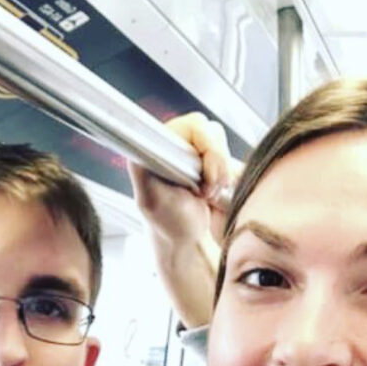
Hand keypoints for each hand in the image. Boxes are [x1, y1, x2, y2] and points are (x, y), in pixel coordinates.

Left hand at [128, 113, 242, 327]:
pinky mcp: (209, 162)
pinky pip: (228, 157)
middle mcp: (175, 143)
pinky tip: (215, 192)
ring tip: (207, 193)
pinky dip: (227, 176)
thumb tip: (137, 143)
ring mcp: (194, 151)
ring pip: (222, 144)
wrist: (186, 240)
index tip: (203, 174)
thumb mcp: (149, 198)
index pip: (194, 125)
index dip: (205, 147)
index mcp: (157, 144)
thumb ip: (141, 169)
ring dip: (221, 172)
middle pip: (212, 133)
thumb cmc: (166, 223)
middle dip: (215, 164)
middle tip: (205, 190)